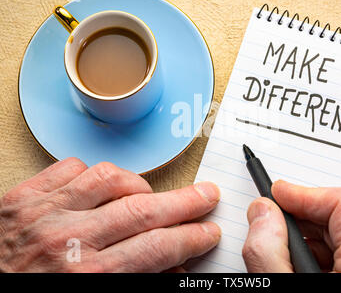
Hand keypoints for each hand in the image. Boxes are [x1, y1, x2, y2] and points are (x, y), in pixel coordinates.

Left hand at [0, 158, 220, 271]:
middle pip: (143, 210)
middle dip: (184, 202)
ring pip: (108, 179)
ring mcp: (43, 214)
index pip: (157, 248)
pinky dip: (92, 173)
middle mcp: (67, 242)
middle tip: (206, 195)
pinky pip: (69, 168)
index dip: (190, 238)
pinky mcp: (22, 198)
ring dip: (139, 185)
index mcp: (89, 278)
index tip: (207, 231)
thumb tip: (175, 266)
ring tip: (150, 194)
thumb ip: (139, 281)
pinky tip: (100, 186)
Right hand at [242, 180, 340, 271]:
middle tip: (271, 224)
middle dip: (301, 215)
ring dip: (308, 234)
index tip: (278, 195)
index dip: (307, 193)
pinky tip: (300, 264)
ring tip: (282, 250)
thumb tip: (262, 211)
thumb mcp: (283, 289)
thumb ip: (267, 253)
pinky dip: (320, 250)